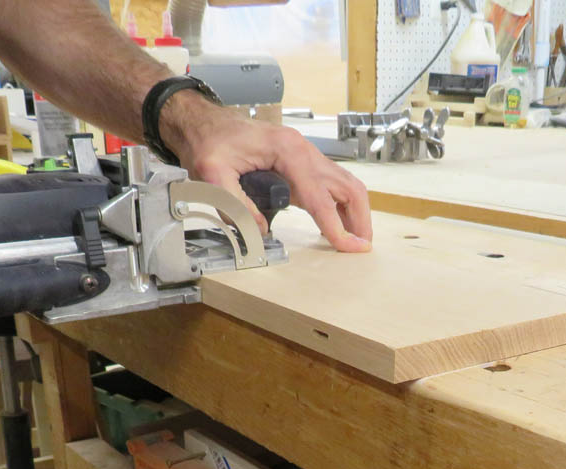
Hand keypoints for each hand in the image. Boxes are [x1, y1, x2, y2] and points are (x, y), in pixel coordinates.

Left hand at [163, 93, 372, 252]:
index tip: (348, 246)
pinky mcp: (300, 163)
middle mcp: (303, 150)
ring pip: (344, 184)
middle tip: (362, 246)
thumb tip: (263, 231)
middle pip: (346, 186)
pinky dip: (340, 205)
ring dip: (354, 212)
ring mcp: (304, 155)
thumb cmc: (208, 142)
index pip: (320, 195)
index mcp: (287, 151)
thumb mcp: (212, 175)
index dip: (335, 224)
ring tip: (355, 239)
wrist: (203, 124)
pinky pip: (330, 185)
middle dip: (358, 218)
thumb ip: (237, 205)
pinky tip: (337, 224)